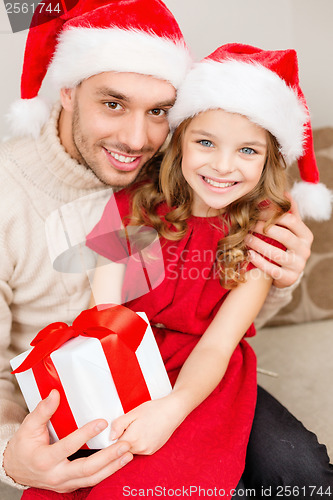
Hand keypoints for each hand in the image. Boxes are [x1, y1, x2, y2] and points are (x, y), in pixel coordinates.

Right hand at [3, 390, 132, 491]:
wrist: (15, 470)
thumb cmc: (23, 446)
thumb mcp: (28, 426)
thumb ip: (43, 411)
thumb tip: (54, 393)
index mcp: (44, 459)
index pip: (68, 447)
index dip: (85, 435)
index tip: (102, 422)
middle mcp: (55, 475)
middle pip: (85, 469)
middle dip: (107, 458)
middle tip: (124, 444)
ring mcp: (64, 483)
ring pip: (91, 479)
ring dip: (112, 467)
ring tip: (127, 454)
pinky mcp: (70, 486)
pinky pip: (91, 481)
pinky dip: (106, 472)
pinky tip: (119, 462)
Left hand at [110, 396, 183, 454]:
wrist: (173, 411)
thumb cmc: (153, 409)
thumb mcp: (133, 412)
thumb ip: (118, 425)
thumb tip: (110, 437)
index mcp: (132, 439)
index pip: (114, 445)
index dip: (113, 437)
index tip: (116, 430)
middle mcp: (140, 448)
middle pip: (122, 449)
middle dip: (121, 439)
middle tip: (128, 425)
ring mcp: (147, 451)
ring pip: (131, 450)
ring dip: (130, 441)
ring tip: (137, 427)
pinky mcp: (153, 451)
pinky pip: (140, 450)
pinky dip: (138, 443)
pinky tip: (143, 431)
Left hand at [244, 195, 312, 287]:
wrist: (287, 272)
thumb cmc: (285, 246)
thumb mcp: (289, 229)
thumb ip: (288, 212)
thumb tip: (283, 192)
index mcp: (306, 235)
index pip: (291, 220)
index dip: (272, 215)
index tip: (256, 212)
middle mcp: (305, 250)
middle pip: (283, 236)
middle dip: (263, 229)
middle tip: (248, 225)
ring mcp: (298, 265)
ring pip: (276, 253)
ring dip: (258, 244)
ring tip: (245, 238)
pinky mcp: (289, 278)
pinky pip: (272, 269)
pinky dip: (259, 261)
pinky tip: (249, 254)